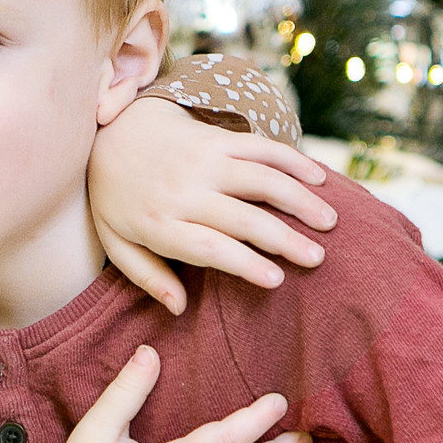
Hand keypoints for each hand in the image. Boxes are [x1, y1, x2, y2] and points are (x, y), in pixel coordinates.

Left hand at [89, 97, 338, 314]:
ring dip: (300, 200)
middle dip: (284, 239)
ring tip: (328, 222)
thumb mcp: (116, 244)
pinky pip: (261, 147)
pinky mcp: (217, 138)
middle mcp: (184, 190)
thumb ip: (147, 277)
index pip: (209, 247)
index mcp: (160, 223)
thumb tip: (179, 309)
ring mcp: (203, 160)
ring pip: (261, 179)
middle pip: (243, 218)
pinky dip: (293, 160)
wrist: (113, 133)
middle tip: (317, 258)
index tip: (276, 281)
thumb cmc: (117, 199)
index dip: (245, 264)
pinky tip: (319, 178)